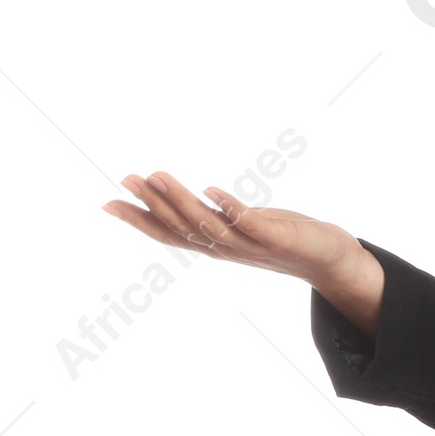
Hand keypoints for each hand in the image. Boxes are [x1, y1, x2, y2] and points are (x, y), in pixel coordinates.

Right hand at [103, 171, 384, 334]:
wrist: (328, 260)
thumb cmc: (279, 239)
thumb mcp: (237, 227)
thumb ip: (210, 217)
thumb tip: (185, 199)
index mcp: (212, 245)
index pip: (167, 233)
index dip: (137, 220)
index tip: (107, 203)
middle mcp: (225, 249)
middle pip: (181, 227)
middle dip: (152, 203)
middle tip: (127, 178)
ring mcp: (249, 245)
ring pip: (207, 224)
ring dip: (181, 200)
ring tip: (158, 175)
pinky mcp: (274, 238)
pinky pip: (248, 223)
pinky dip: (230, 207)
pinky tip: (213, 190)